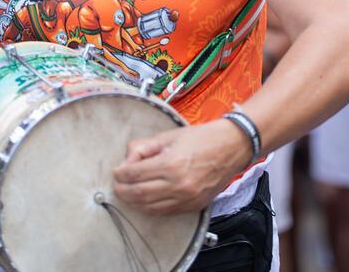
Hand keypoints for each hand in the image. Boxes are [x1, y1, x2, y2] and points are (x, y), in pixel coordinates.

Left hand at [112, 119, 250, 214]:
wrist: (232, 147)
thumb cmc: (202, 138)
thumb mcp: (170, 136)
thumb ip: (146, 147)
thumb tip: (128, 159)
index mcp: (171, 164)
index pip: (134, 174)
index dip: (120, 174)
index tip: (116, 172)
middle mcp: (178, 184)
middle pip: (139, 194)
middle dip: (122, 190)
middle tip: (116, 185)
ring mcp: (187, 198)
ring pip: (150, 207)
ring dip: (134, 202)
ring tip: (127, 193)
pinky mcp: (194, 206)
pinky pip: (165, 212)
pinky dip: (150, 208)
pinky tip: (144, 201)